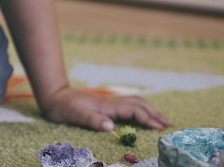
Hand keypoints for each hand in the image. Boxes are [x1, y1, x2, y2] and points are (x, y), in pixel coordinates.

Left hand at [40, 86, 171, 131]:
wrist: (54, 95)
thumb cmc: (63, 107)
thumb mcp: (74, 115)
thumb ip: (92, 120)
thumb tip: (111, 127)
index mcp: (107, 105)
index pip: (133, 110)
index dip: (147, 119)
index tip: (159, 128)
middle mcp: (111, 102)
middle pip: (139, 104)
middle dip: (155, 113)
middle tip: (170, 124)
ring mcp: (109, 102)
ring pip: (135, 102)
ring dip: (150, 109)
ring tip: (162, 119)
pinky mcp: (106, 104)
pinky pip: (128, 104)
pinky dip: (141, 108)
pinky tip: (143, 114)